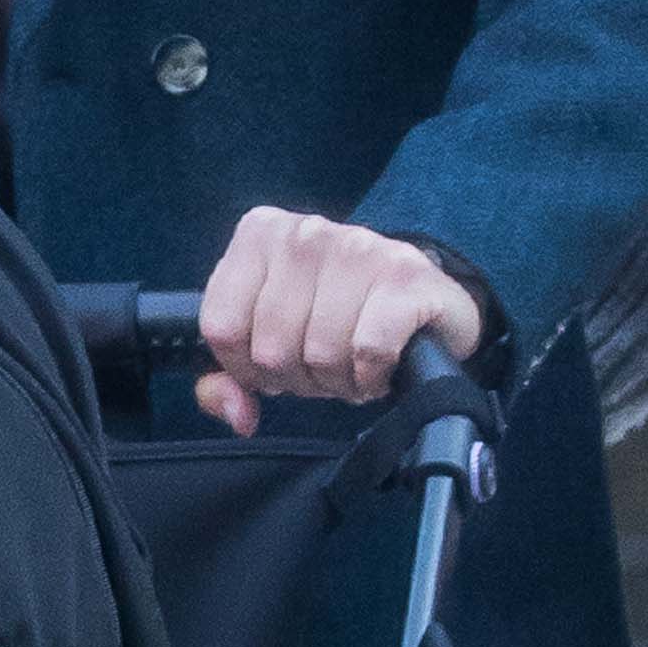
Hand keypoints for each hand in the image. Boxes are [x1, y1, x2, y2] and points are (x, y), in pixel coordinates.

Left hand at [194, 210, 481, 436]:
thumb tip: (238, 414)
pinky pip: (368, 351)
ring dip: (339, 380)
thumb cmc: (338, 318)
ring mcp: (359, 247)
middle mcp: (305, 232)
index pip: (221, 327)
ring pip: (320, 353)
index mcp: (260, 234)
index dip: (246, 367)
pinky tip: (379, 367)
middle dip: (298, 377)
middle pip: (271, 348)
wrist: (426, 300)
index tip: (276, 364)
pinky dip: (372, 376)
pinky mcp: (405, 276)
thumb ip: (229, 379)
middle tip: (324, 366)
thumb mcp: (271, 337)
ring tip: (353, 365)